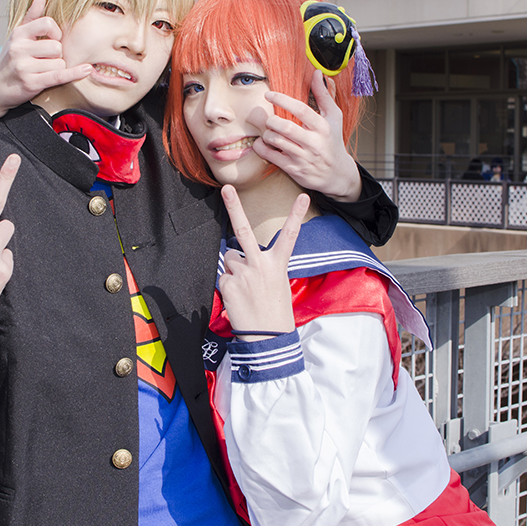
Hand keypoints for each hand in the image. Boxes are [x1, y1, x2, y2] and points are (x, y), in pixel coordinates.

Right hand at [0, 0, 91, 118]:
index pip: (47, 23)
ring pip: (59, 63)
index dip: (56, 32)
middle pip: (57, 47)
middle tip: (46, 60)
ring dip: (57, 68)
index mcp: (18, 34)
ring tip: (43, 71)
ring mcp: (24, 67)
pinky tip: (86, 69)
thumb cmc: (11, 60)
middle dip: (56, 55)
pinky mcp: (31, 83)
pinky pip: (59, 76)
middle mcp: (19, 49)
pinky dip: (74, 73)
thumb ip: (31, 17)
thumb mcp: (17, 37)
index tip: (53, 40)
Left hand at [217, 185, 309, 341]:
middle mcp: (260, 264)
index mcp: (277, 264)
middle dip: (234, 207)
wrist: (267, 337)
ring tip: (245, 289)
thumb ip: (260, 266)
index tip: (303, 196)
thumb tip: (238, 257)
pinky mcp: (228, 283)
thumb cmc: (274, 311)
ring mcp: (243, 273)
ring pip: (229, 259)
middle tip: (226, 188)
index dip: (296, 215)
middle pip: (243, 230)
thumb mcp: (277, 283)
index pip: (289, 235)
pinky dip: (228, 285)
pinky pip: (223, 277)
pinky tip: (238, 298)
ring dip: (233, 270)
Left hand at [253, 69, 361, 201]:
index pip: (301, 110)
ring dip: (266, 134)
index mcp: (323, 127)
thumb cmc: (333, 141)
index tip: (269, 94)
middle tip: (270, 119)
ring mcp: (303, 157)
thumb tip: (317, 73)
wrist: (337, 174)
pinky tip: (263, 143)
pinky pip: (271, 157)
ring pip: (276, 141)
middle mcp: (314, 142)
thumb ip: (324, 95)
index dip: (282, 100)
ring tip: (269, 131)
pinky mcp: (294, 169)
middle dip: (272, 120)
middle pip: (285, 127)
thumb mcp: (334, 117)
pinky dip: (262, 148)